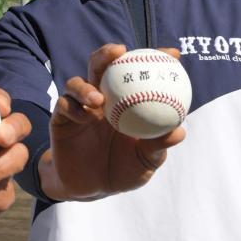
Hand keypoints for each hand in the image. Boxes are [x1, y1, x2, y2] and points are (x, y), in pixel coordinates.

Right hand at [42, 44, 185, 200]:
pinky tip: (84, 117)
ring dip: (86, 87)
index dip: (154, 59)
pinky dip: (73, 108)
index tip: (171, 54)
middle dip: (108, 53)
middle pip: (102, 66)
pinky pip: (64, 106)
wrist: (90, 189)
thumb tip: (179, 131)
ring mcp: (80, 107)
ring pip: (77, 83)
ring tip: (98, 98)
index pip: (138, 73)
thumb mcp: (144, 162)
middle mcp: (102, 98)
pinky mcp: (61, 118)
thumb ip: (158, 147)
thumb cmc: (122, 172)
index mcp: (124, 101)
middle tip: (119, 51)